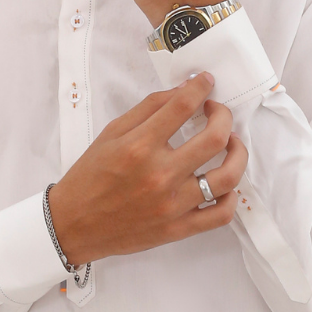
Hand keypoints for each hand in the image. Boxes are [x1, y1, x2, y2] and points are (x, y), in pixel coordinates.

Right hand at [48, 75, 247, 266]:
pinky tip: (225, 185)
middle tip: (217, 113)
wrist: (73, 225)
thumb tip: (183, 91)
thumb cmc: (90, 178)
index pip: (183, 106)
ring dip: (238, 154)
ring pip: (227, 177)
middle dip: (224, 116)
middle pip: (215, 138)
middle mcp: (159, 175)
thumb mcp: (111, 134)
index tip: (206, 82)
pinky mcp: (178, 228)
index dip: (202, 87)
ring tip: (231, 145)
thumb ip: (148, 109)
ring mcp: (172, 205)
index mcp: (139, 147)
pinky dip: (231, 198)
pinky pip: (220, 215)